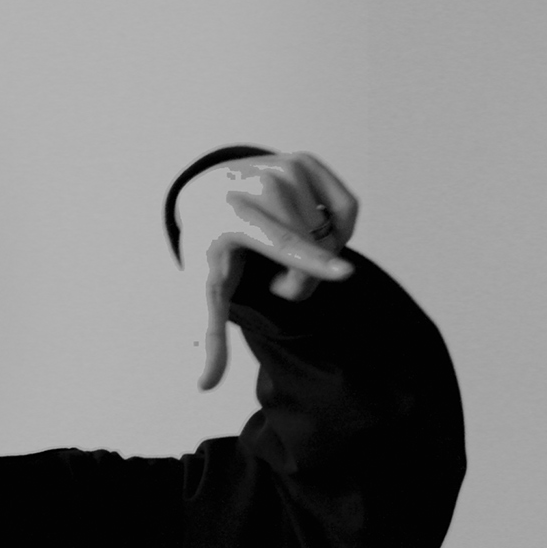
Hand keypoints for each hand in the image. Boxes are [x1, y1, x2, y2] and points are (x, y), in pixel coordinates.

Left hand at [173, 150, 359, 389]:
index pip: (279, 243)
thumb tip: (203, 386)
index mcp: (229, 217)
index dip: (311, 263)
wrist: (204, 195)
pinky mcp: (305, 161)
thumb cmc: (208, 252)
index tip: (345, 273)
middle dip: (303, 280)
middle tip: (276, 284)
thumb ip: (208, 335)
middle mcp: (256, 185)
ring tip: (282, 255)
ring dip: (317, 257)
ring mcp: (283, 168)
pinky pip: (346, 209)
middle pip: (312, 249)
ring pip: (330, 232)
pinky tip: (308, 234)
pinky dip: (336, 230)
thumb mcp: (201, 292)